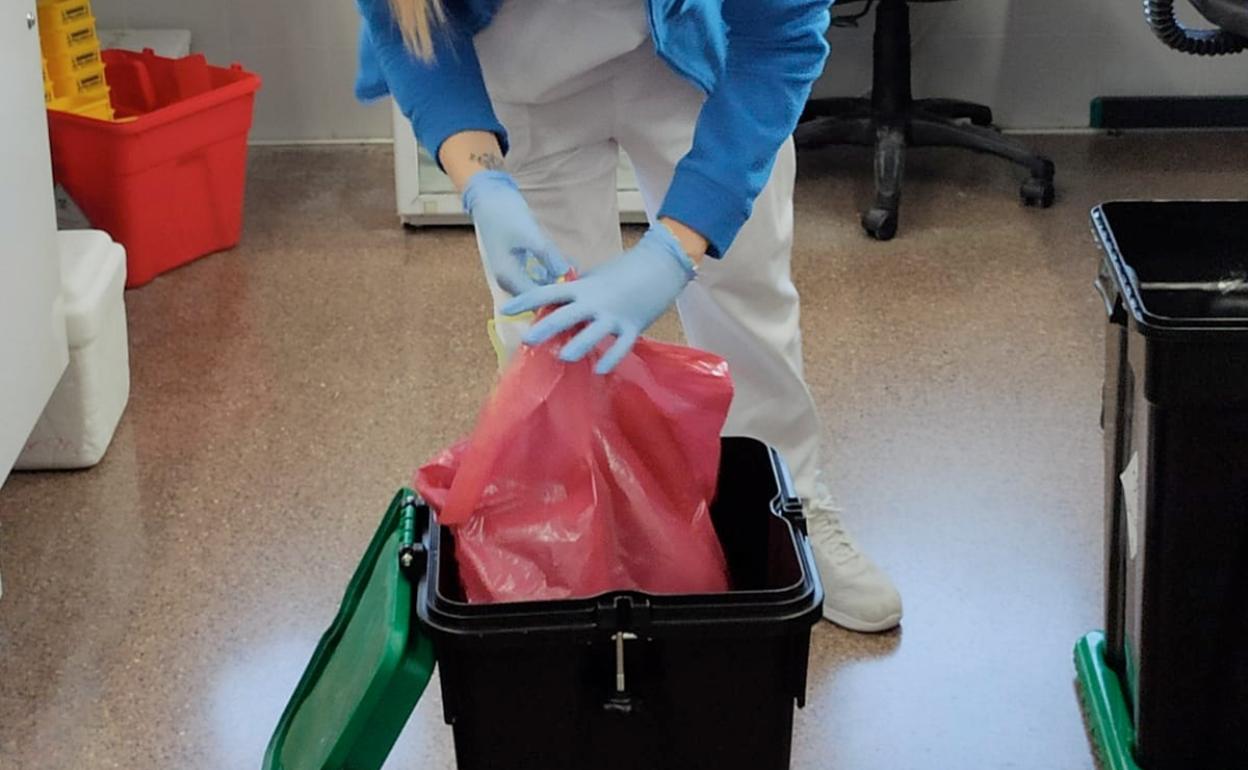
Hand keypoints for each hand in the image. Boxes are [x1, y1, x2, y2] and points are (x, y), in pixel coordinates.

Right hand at [463, 170, 570, 295]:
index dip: (558, 297)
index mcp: (508, 277)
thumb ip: (548, 256)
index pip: (537, 300)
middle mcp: (508, 281)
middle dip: (560, 289)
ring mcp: (512, 274)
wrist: (489, 199)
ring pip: (540, 286)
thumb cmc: (507, 215)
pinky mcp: (518, 266)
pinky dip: (552, 272)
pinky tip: (566, 263)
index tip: (579, 290)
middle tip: (581, 279)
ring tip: (576, 269)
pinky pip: (538, 276)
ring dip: (557, 280)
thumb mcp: (530, 235)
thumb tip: (566, 275)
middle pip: (539, 295)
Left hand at [502, 224, 695, 373]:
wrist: (661, 265)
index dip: (526, 301)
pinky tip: (601, 370)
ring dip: (578, 345)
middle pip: (566, 315)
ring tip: (564, 357)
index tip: (506, 310)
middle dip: (546, 327)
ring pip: (593, 333)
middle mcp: (595, 301)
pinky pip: (621, 346)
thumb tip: (555, 305)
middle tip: (528, 340)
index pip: (548, 293)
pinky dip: (612, 358)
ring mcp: (615, 315)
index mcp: (583, 287)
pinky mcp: (634, 326)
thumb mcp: (596, 277)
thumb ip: (577, 293)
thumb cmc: (625, 271)